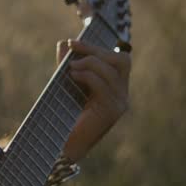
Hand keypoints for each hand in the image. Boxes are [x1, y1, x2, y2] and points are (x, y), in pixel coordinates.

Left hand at [56, 39, 130, 160]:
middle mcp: (122, 94)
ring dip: (89, 63)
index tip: (73, 43)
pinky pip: (103, 84)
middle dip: (96, 51)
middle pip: (121, 60)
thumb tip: (64, 43)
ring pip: (111, 70)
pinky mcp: (112, 110)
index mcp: (116, 87)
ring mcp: (120, 103)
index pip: (118, 60)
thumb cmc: (65, 115)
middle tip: (73, 49)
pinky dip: (87, 75)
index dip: (97, 48)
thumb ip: (69, 65)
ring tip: (70, 67)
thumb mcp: (68, 84)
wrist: (62, 143)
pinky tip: (73, 76)